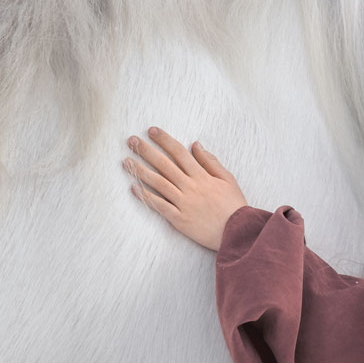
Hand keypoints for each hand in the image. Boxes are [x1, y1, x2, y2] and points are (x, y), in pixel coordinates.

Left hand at [124, 127, 248, 250]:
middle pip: (164, 165)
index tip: (152, 131)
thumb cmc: (233, 204)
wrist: (237, 231)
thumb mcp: (228, 178)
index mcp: (202, 176)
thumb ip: (211, 161)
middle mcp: (190, 187)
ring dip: (141, 171)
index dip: (165, 140)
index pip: (179, 153)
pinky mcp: (178, 219)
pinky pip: (159, 205)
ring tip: (126, 161)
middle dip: (147, 151)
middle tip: (131, 141)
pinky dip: (146, 196)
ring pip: (158, 183)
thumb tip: (196, 145)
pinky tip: (133, 187)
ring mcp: (183, 203)